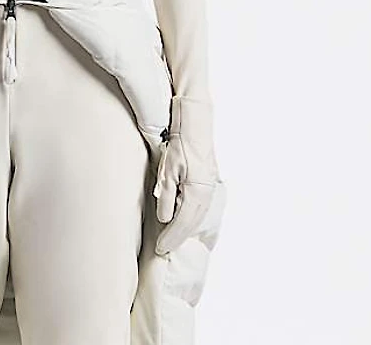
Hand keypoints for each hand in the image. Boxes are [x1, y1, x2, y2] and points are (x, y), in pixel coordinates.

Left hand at [153, 95, 220, 255]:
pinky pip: (199, 206)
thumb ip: (166, 195)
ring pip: (197, 215)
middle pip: (192, 223)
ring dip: (185, 228)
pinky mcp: (208, 181)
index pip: (183, 224)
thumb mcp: (167, 169)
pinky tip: (182, 220)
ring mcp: (210, 187)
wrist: (195, 122)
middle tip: (164, 249)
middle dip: (178, 237)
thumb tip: (164, 218)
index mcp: (198, 192)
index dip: (171, 238)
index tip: (160, 250)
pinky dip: (190, 217)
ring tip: (171, 239)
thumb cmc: (180, 142)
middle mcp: (207, 193)